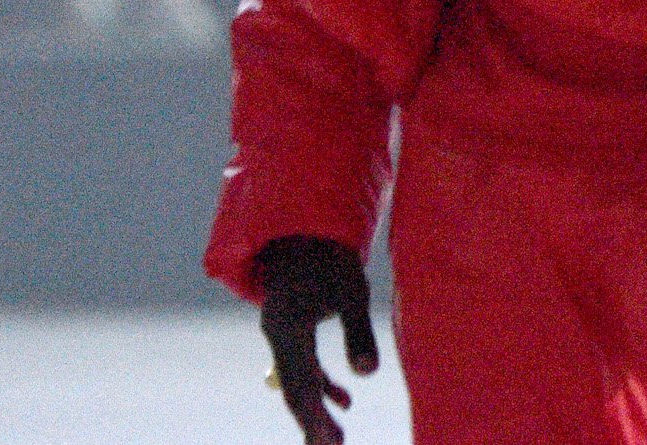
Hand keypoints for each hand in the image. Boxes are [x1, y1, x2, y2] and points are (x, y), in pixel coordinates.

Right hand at [255, 234, 377, 444]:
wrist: (307, 225)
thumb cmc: (332, 255)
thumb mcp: (352, 291)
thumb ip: (359, 332)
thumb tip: (369, 374)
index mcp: (287, 328)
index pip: (299, 384)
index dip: (314, 418)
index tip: (329, 444)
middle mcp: (277, 333)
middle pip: (293, 388)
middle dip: (312, 421)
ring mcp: (281, 331)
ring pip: (296, 378)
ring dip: (317, 406)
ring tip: (337, 439)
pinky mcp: (290, 327)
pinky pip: (301, 363)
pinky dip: (319, 382)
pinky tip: (343, 400)